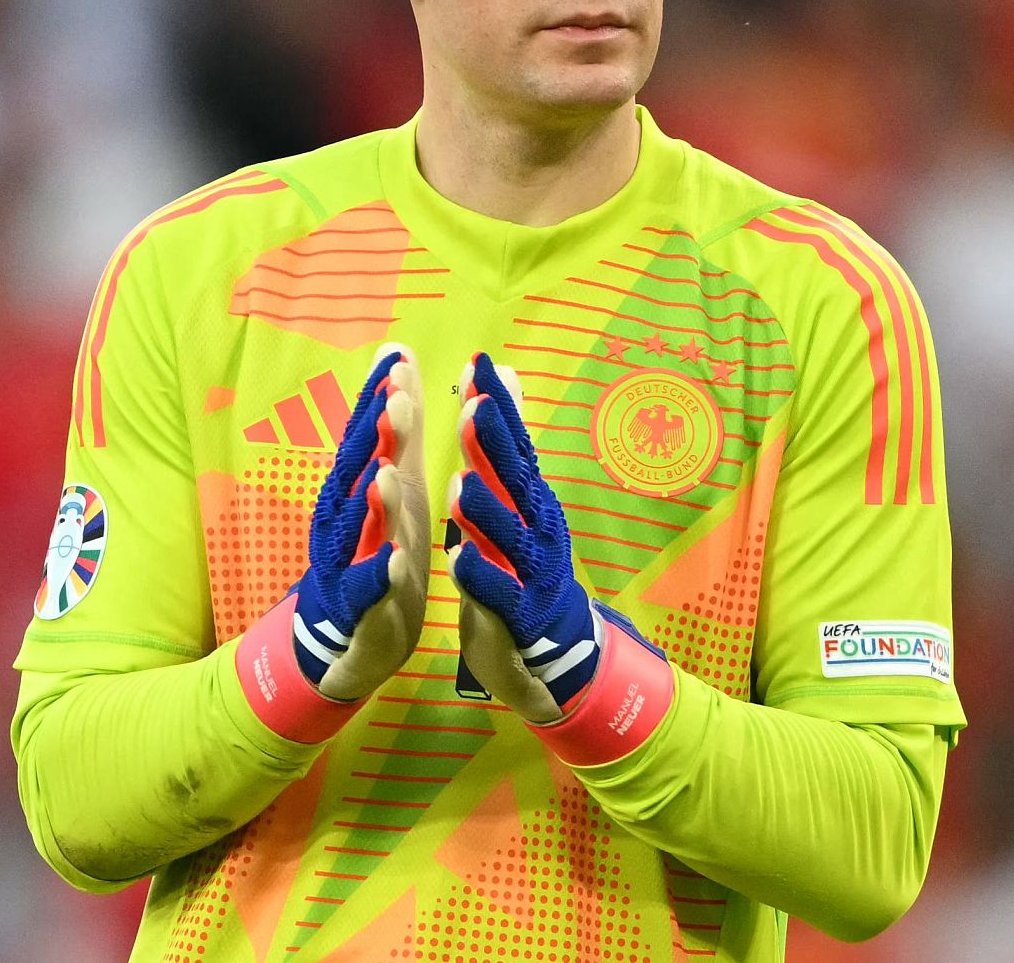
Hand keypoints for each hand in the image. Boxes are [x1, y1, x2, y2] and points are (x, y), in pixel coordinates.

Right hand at [294, 344, 430, 700]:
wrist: (355, 633)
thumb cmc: (378, 542)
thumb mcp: (396, 479)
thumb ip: (397, 425)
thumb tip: (394, 355)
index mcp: (357, 488)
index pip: (365, 438)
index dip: (378, 400)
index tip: (397, 362)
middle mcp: (343, 520)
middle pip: (354, 475)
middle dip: (372, 438)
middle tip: (395, 402)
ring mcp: (347, 564)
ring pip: (354, 531)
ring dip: (370, 503)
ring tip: (386, 475)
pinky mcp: (360, 608)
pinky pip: (364, 593)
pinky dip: (375, 577)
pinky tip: (391, 564)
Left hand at [448, 353, 661, 725]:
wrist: (552, 648)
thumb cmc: (522, 563)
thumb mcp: (514, 498)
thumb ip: (505, 440)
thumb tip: (506, 374)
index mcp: (528, 498)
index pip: (512, 445)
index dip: (496, 406)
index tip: (477, 365)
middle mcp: (535, 527)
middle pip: (515, 482)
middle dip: (493, 444)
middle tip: (474, 405)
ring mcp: (531, 572)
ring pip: (507, 538)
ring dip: (485, 511)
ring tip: (460, 484)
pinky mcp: (519, 616)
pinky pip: (499, 595)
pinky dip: (481, 577)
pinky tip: (460, 560)